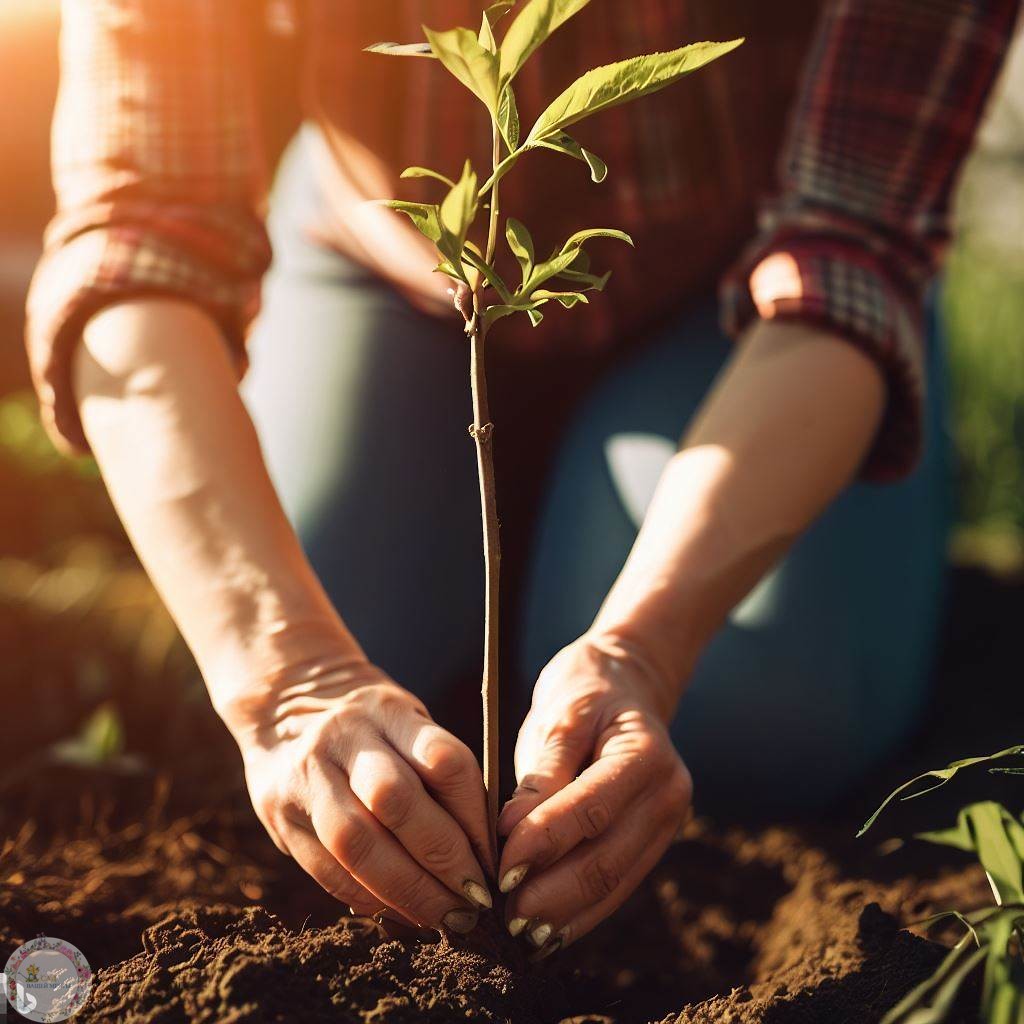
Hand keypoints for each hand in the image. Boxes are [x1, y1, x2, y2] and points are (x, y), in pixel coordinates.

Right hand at [222, 655, 494, 932]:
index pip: (444, 761)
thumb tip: (483, 850)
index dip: (475, 818)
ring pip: (357, 842)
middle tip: (475, 898)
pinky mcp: (277, 814)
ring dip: (408, 890)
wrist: (282, 702)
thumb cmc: (370, 723)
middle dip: (443, 859)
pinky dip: (368, 898)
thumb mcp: (407, 722)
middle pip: (397, 802)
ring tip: (442, 915)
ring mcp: (306, 775)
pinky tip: (399, 910)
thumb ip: (439, 773)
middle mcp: (343, 736)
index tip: (494, 859)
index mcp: (389, 710)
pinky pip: (327, 869)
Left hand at [497, 634, 691, 957]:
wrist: (624, 688)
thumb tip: (510, 835)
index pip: (592, 809)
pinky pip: (616, 887)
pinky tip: (546, 931)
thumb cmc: (583, 698)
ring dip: (564, 915)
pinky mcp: (652, 844)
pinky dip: (580, 913)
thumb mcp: (559, 718)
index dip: (544, 843)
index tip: (500, 869)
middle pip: (608, 859)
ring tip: (517, 933)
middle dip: (552, 895)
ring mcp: (667, 824)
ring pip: (614, 884)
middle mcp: (669, 794)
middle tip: (503, 917)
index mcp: (646, 753)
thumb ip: (541, 776)